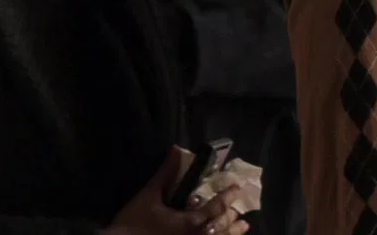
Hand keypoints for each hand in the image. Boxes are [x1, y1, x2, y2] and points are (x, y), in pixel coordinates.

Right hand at [106, 146, 249, 234]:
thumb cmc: (132, 224)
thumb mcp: (149, 196)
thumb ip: (166, 173)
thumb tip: (177, 149)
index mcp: (190, 223)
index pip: (216, 207)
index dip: (228, 196)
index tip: (238, 187)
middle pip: (220, 227)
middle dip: (232, 217)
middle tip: (242, 211)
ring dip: (231, 233)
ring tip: (243, 227)